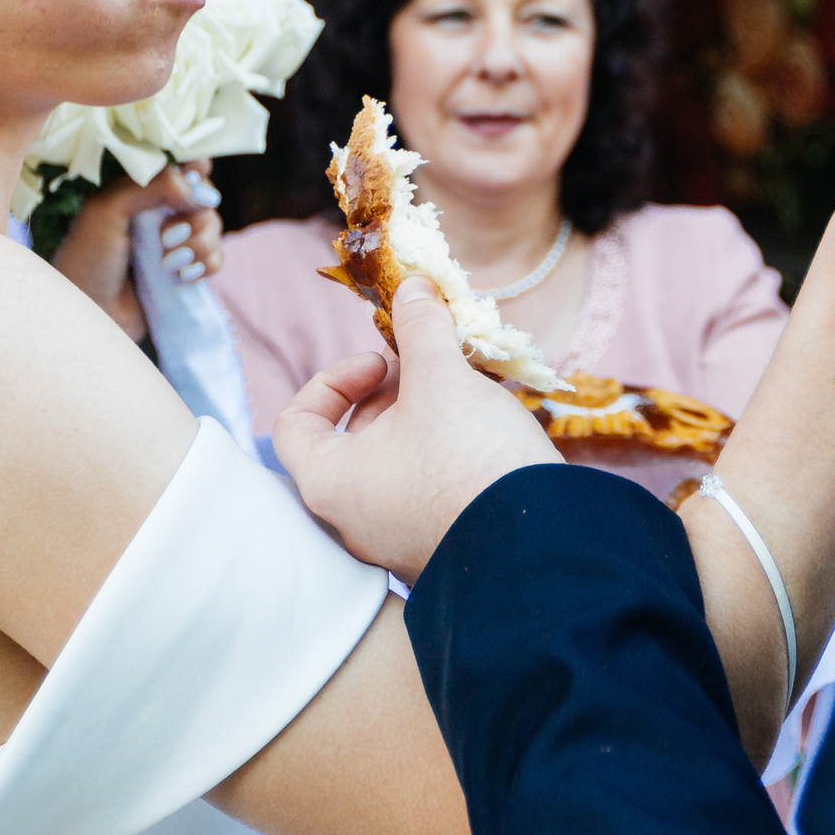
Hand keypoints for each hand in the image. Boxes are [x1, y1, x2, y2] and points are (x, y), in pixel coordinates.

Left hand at [48, 162, 223, 340]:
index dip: (196, 169)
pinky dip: (205, 266)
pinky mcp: (185, 272)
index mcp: (138, 191)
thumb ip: (154, 186)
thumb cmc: (87, 260)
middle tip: (167, 238)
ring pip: (214, 228)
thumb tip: (201, 193)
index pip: (180, 166)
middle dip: (194, 218)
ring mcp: (174, 244)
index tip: (197, 179)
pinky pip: (215, 259)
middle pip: (205, 198)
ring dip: (198, 245)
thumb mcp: (108, 210)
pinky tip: (181, 278)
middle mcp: (159, 214)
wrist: (88, 317)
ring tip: (168, 265)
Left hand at [275, 277, 559, 580]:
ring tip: (466, 391)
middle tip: (433, 367)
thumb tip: (412, 286)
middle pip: (351, 439)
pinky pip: (425, 491)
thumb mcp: (441, 378)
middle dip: (392, 392)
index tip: (382, 361)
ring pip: (394, 463)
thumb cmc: (470, 459)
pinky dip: (444, 455)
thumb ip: (420, 328)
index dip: (334, 378)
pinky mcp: (437, 548)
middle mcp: (351, 520)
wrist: (539, 547)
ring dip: (423, 419)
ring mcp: (394, 540)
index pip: (296, 423)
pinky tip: (485, 430)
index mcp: (329, 482)